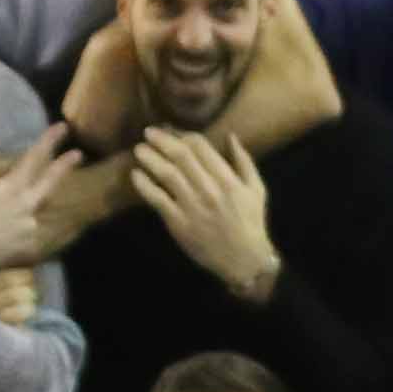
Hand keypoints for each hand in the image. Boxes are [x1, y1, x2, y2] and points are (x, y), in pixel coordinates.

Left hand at [128, 128, 282, 301]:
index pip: (200, 146)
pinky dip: (144, 185)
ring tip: (139, 149)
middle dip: (161, 140)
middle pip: (180, 155)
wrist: (243, 260)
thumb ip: (243, 161)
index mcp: (227, 179)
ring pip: (166, 174)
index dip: (182, 135)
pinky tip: (136, 175)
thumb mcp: (256, 189)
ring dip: (150, 158)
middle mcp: (209, 189)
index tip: (172, 131)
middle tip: (148, 132)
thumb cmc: (250, 222)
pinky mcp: (178, 223)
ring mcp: (192, 206)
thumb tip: (230, 135)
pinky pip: (157, 199)